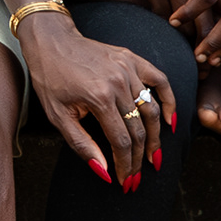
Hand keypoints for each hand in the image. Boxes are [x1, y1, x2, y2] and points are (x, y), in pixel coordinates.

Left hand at [21, 12, 173, 189]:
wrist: (50, 41)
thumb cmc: (50, 78)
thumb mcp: (58, 116)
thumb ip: (82, 145)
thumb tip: (104, 171)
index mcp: (99, 98)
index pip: (122, 141)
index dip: (125, 164)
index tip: (125, 180)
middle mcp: (118, 83)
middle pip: (139, 129)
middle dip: (140, 157)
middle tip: (139, 176)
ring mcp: (128, 69)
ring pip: (152, 109)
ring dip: (156, 137)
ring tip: (154, 156)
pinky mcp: (132, 59)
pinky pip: (160, 80)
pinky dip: (169, 101)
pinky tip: (170, 121)